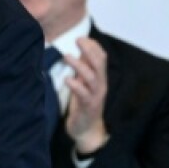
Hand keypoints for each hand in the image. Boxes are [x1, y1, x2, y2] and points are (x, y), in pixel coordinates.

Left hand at [63, 38, 108, 153]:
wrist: (86, 130)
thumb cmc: (83, 104)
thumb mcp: (83, 83)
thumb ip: (82, 68)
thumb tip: (79, 50)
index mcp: (99, 78)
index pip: (101, 57)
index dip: (93, 46)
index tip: (81, 37)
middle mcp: (100, 85)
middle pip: (99, 63)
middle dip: (89, 50)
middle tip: (78, 40)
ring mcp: (95, 96)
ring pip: (91, 77)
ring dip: (79, 65)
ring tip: (67, 56)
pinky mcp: (88, 107)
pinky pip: (84, 94)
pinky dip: (76, 86)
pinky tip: (68, 79)